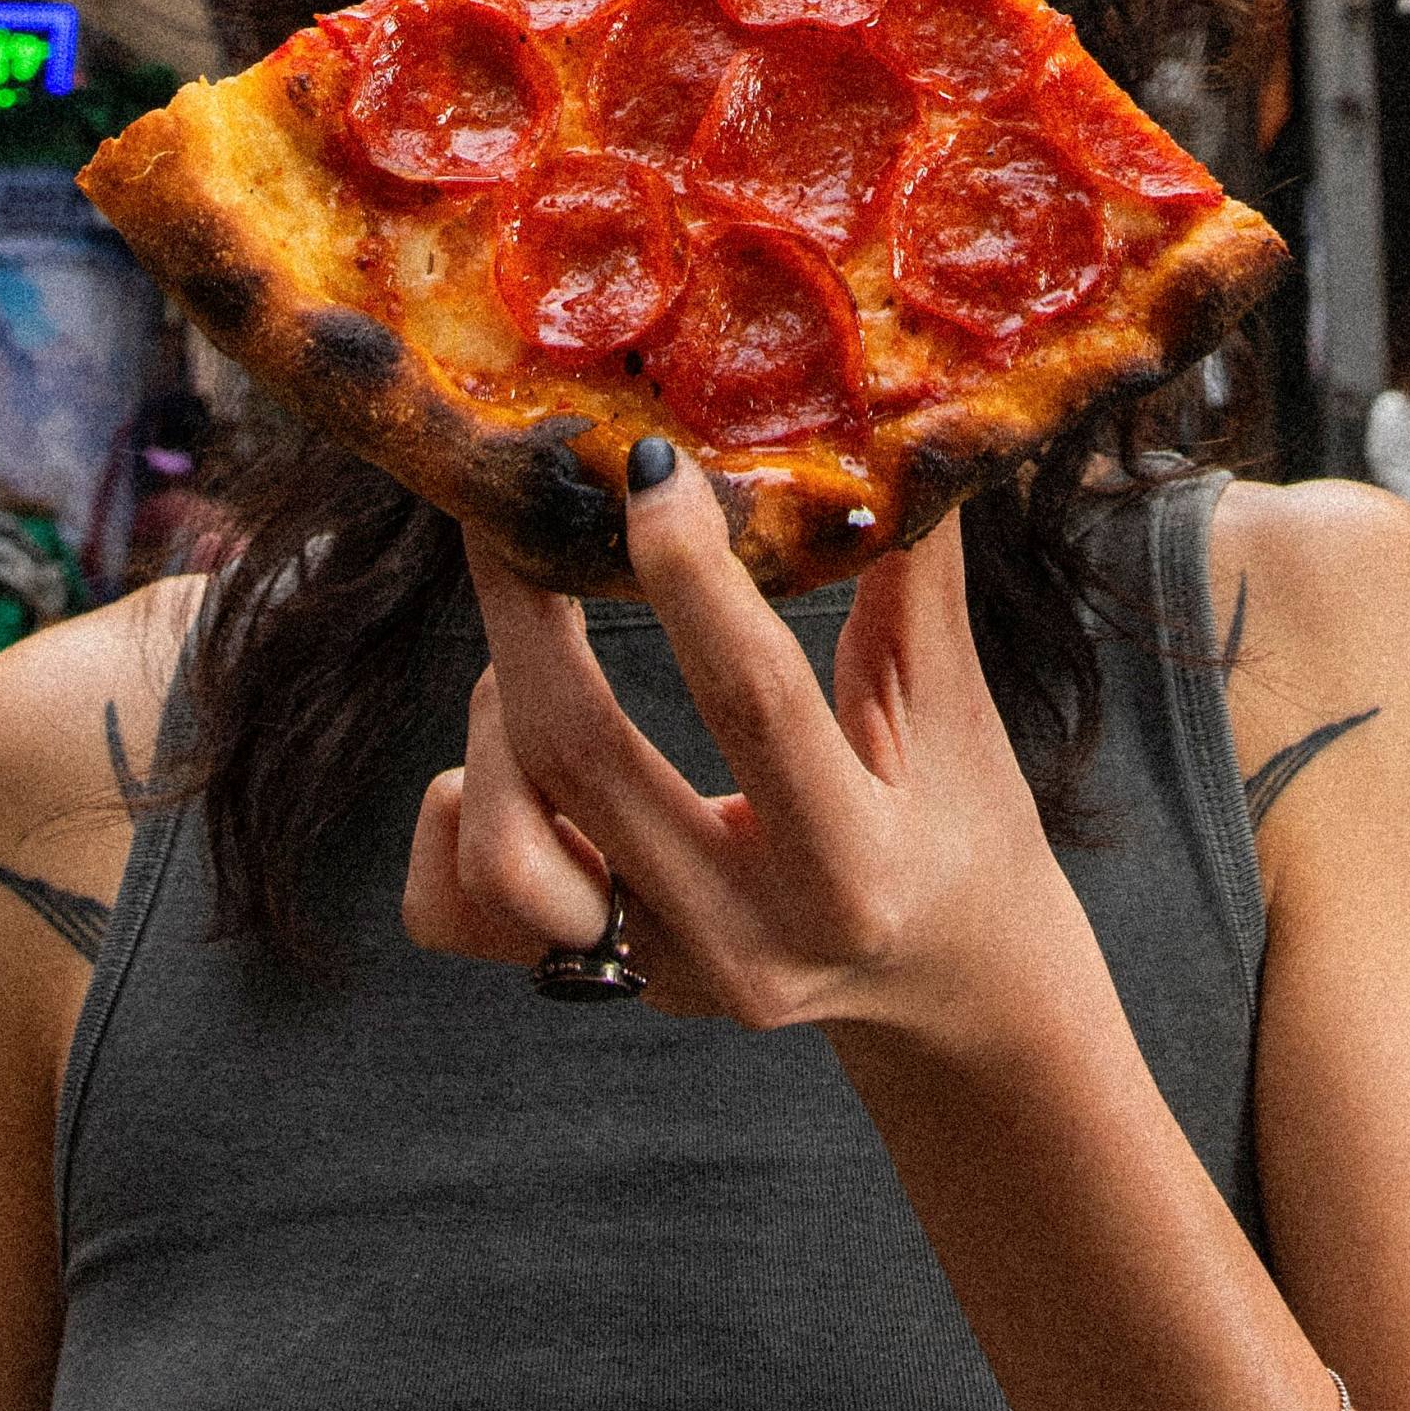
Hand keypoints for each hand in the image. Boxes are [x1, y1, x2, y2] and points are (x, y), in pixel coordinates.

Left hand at [400, 447, 1086, 1050]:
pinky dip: (455, 811)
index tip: (646, 466)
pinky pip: (448, 905)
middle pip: (582, 759)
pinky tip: (506, 756)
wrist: (947, 990)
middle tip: (515, 501)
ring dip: (497, 716)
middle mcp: (744, 937)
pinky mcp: (587, 981)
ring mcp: (654, 973)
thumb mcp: (955, 711)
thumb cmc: (961, 831)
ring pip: (499, 842)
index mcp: (854, 869)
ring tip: (544, 648)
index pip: (753, 702)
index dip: (691, 576)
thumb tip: (897, 420)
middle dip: (529, 611)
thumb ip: (912, 575)